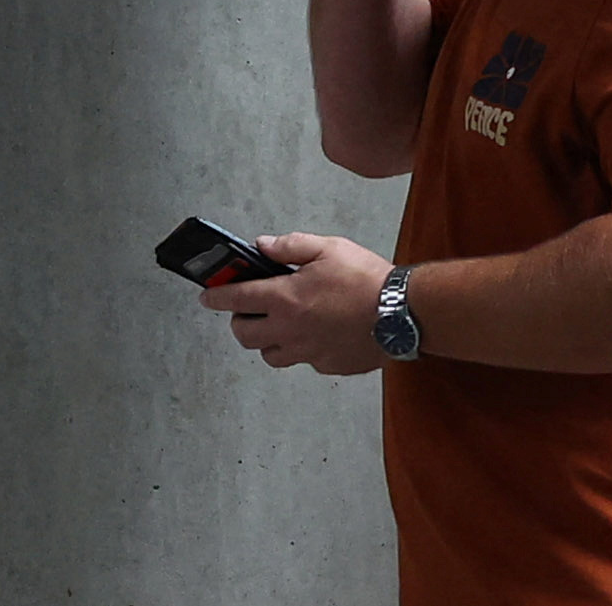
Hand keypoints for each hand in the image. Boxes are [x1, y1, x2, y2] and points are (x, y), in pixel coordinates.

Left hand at [206, 229, 393, 375]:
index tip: (207, 297)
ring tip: (278, 324)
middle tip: (248, 308)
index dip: (216, 297)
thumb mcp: (326, 248)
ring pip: (270, 355)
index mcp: (285, 299)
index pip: (236, 299)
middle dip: (239, 321)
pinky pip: (303, 362)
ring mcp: (309, 352)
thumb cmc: (367, 279)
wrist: (403, 314)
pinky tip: (313, 334)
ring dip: (266, 340)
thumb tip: (263, 246)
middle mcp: (291, 330)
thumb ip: (290, 246)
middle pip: (245, 335)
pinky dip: (300, 350)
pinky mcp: (329, 366)